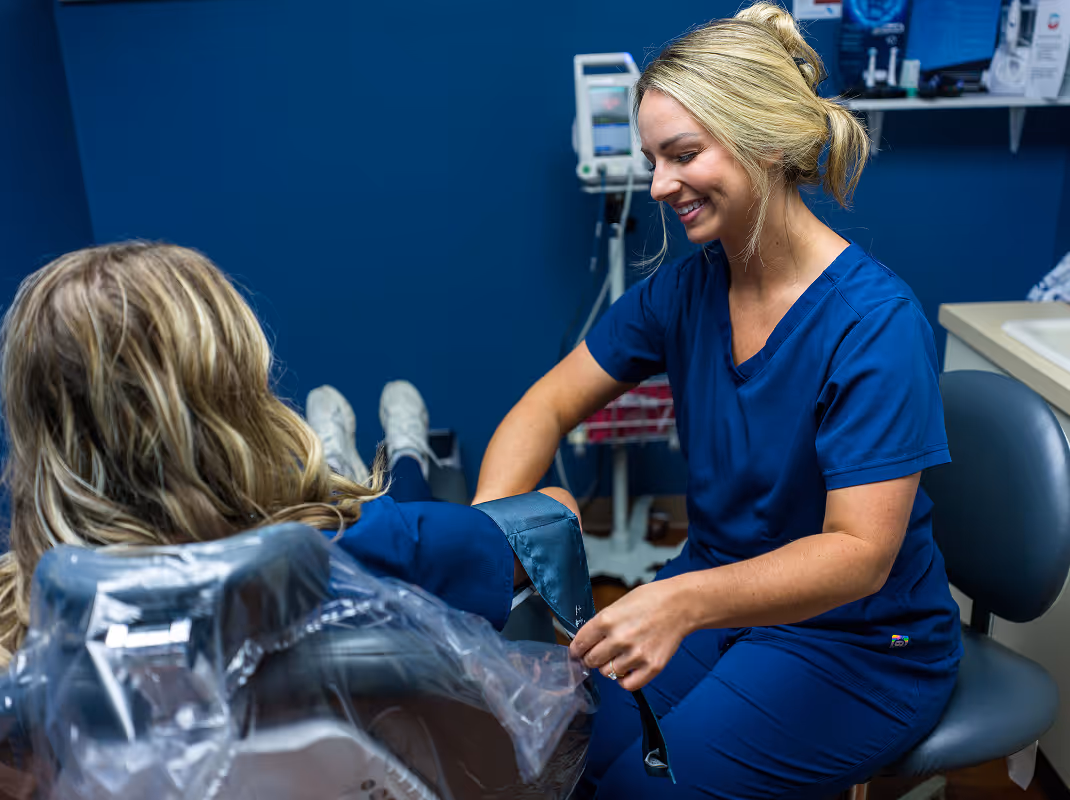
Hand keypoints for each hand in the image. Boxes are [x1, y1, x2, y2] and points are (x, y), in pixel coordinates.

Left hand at [568, 578, 690, 691]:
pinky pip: (627, 684)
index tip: (577, 653)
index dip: (576, 649)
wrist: (679, 605)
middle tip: (598, 654)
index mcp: (607, 620)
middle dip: (591, 658)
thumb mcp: (617, 605)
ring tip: (619, 656)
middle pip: (591, 661)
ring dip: (609, 667)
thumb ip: (601, 624)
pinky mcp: (652, 667)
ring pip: (607, 673)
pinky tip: (627, 669)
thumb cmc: (649, 600)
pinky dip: (624, 680)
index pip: (580, 644)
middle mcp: (619, 639)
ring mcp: (636, 655)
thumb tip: (585, 642)